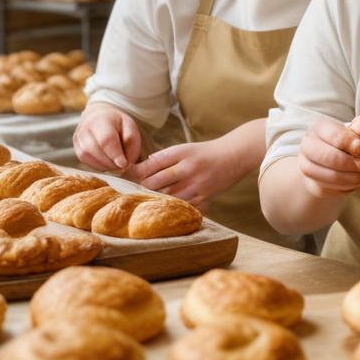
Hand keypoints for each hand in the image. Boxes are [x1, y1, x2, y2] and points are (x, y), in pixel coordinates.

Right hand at [73, 103, 141, 172]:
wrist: (102, 118)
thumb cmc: (119, 125)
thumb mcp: (130, 128)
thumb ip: (130, 142)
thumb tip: (124, 162)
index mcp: (102, 119)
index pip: (106, 139)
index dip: (115, 154)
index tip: (124, 164)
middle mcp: (85, 127)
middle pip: (93, 148)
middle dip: (109, 162)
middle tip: (122, 167)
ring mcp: (78, 137)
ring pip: (86, 155)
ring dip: (102, 165)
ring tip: (115, 165)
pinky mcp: (76, 147)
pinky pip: (84, 159)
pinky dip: (97, 165)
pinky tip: (107, 164)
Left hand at [124, 141, 239, 207]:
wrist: (234, 155)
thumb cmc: (205, 152)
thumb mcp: (184, 149)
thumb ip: (163, 158)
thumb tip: (140, 169)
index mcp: (179, 153)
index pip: (150, 165)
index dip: (134, 172)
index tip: (125, 177)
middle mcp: (186, 168)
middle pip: (154, 183)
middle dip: (141, 188)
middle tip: (132, 193)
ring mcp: (195, 184)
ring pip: (166, 197)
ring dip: (155, 201)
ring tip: (145, 204)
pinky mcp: (204, 196)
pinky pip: (183, 206)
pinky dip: (173, 208)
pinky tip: (167, 210)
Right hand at [297, 114, 359, 197]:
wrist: (337, 161)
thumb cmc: (350, 143)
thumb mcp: (359, 133)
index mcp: (319, 127)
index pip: (335, 136)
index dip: (354, 146)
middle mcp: (307, 144)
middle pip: (329, 157)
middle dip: (353, 164)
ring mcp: (305, 165)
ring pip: (328, 175)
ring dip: (351, 177)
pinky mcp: (310, 183)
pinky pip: (328, 188)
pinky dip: (345, 187)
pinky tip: (354, 181)